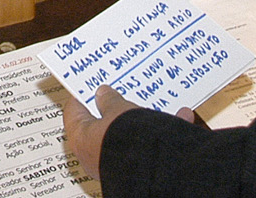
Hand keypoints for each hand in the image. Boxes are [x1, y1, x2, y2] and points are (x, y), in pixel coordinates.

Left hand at [60, 87, 194, 178]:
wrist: (157, 170)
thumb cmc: (126, 142)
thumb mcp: (117, 110)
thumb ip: (109, 100)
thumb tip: (103, 93)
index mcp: (81, 139)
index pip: (74, 112)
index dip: (83, 95)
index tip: (90, 83)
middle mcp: (96, 155)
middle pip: (103, 125)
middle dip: (116, 108)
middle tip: (121, 90)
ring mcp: (117, 163)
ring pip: (131, 135)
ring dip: (144, 119)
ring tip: (155, 103)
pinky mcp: (141, 167)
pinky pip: (151, 146)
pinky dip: (164, 132)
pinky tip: (181, 117)